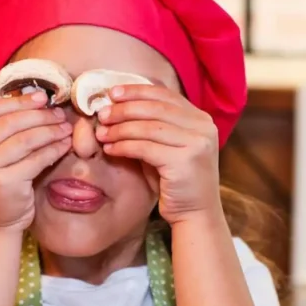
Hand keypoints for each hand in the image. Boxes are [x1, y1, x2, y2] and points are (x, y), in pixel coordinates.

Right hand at [0, 91, 72, 231]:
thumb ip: (0, 132)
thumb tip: (33, 100)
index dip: (18, 101)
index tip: (41, 97)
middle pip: (10, 123)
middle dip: (39, 115)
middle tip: (59, 113)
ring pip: (25, 140)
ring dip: (50, 131)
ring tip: (65, 128)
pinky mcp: (5, 183)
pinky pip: (36, 159)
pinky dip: (53, 149)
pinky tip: (64, 145)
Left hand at [95, 84, 220, 224]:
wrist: (195, 214)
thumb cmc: (175, 181)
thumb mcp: (166, 148)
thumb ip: (150, 127)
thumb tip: (117, 106)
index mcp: (201, 119)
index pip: (165, 94)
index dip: (137, 91)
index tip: (113, 93)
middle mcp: (203, 127)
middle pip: (155, 108)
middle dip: (124, 109)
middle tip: (102, 114)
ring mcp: (197, 143)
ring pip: (148, 127)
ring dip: (120, 129)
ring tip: (101, 133)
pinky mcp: (185, 161)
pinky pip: (145, 148)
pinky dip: (124, 146)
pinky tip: (111, 149)